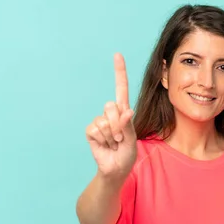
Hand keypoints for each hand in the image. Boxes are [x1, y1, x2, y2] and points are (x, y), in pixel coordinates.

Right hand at [85, 53, 136, 181]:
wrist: (116, 168)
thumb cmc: (127, 154)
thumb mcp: (132, 139)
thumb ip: (128, 125)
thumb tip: (126, 110)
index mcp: (124, 111)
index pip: (121, 88)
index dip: (119, 72)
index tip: (117, 55)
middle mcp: (111, 113)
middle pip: (111, 106)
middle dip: (118, 125)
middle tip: (120, 139)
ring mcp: (100, 121)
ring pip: (104, 121)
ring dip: (111, 136)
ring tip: (113, 144)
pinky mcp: (90, 130)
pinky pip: (95, 129)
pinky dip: (102, 139)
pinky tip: (104, 145)